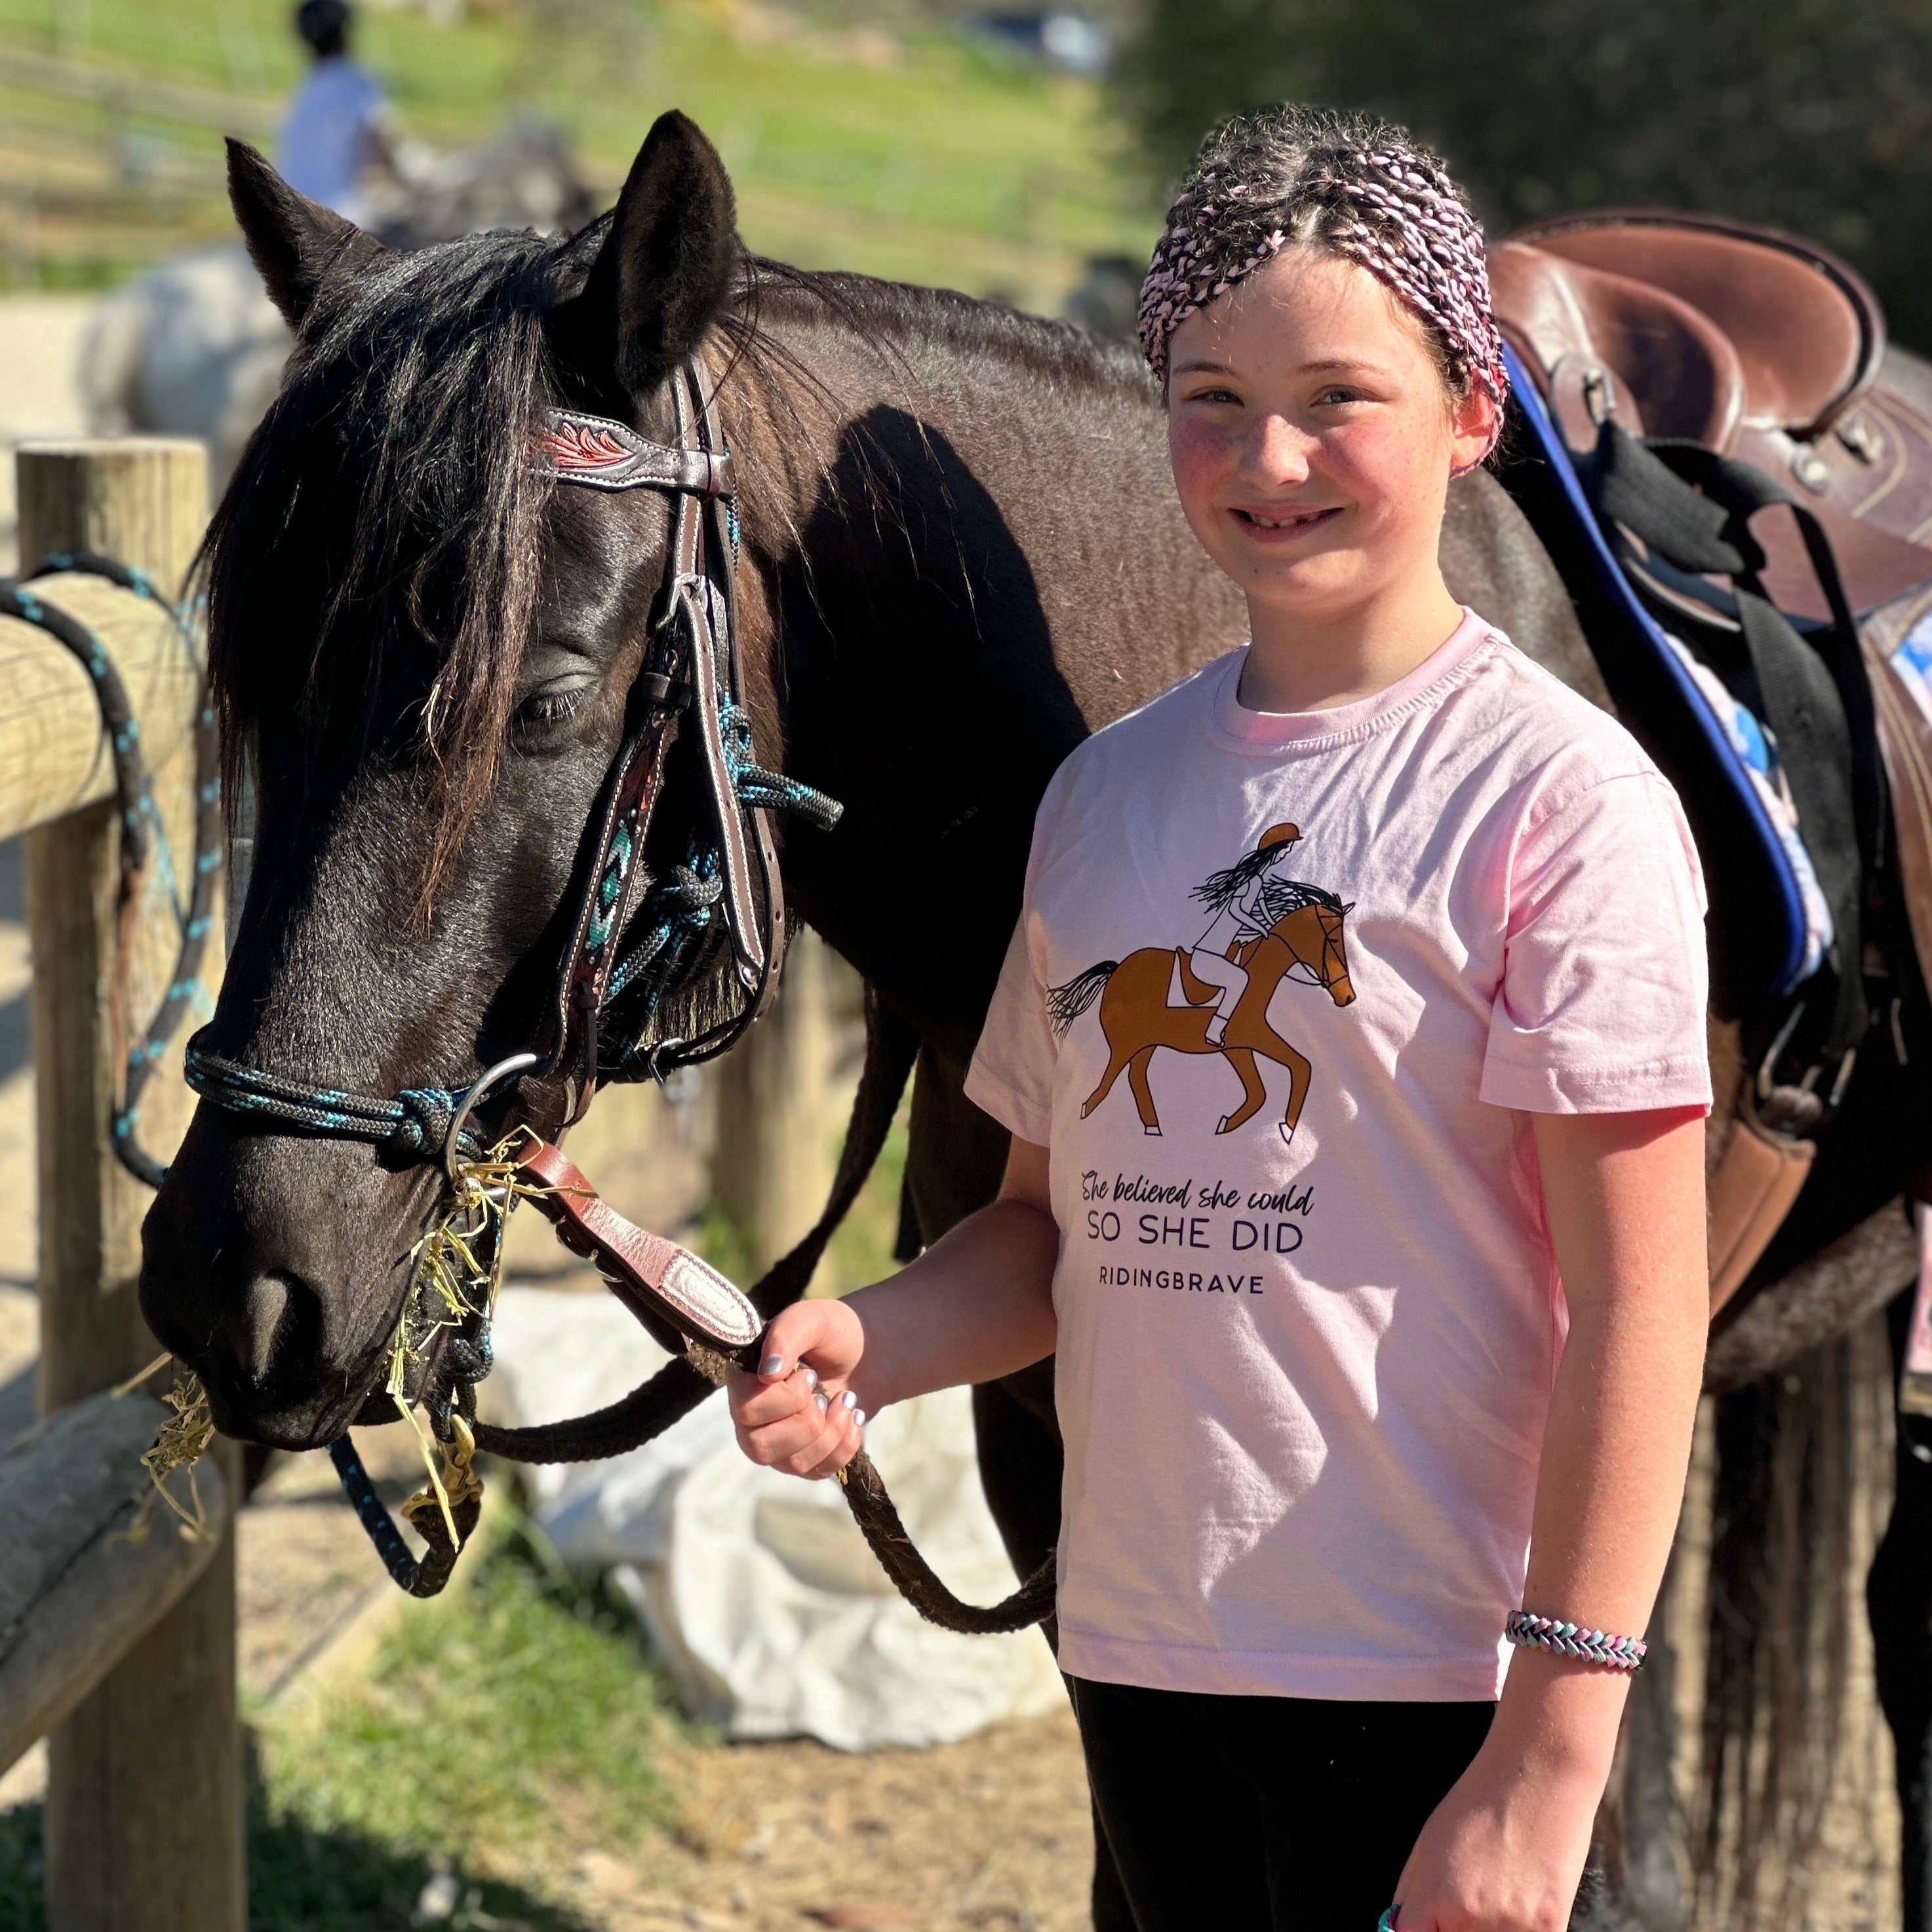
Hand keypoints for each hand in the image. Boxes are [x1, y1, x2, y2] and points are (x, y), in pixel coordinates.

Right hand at [726, 1298, 866, 1478]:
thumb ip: (786, 1335)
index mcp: (744, 1382)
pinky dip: (845, 1444)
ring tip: (847, 1399)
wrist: (867, 1353)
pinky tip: (853, 1417)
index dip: (784, 1399)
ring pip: (793, 1463)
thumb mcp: (812, 1319)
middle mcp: (751, 1419)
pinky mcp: (804, 1460)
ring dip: (831, 1431)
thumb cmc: (832, 1333)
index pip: (746, 1410)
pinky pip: (819, 1472)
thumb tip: (768, 1373)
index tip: (809, 1374)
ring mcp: (777, 1444)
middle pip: (760, 1447)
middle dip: (806, 1422)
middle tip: (822, 1393)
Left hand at [1389, 1737, 1596, 1930]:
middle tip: (1474, 1899)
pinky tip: (1527, 1899)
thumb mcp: (1428, 1842)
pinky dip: (1526, 1928)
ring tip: (1503, 1893)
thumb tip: (1401, 1927)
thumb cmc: (1481, 1801)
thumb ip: (1414, 1894)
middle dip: (1458, 1927)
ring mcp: (1510, 1927)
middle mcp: (1467, 1918)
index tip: (1432, 1925)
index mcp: (1431, 1895)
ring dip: (1495, 1930)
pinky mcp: (1550, 1928)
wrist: (1539, 1775)